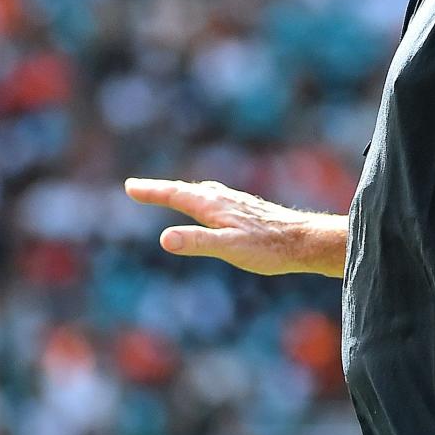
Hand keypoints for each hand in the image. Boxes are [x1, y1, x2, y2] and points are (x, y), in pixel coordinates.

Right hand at [124, 178, 346, 277]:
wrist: (305, 241)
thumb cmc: (269, 248)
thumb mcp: (229, 248)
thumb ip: (197, 241)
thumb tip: (164, 238)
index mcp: (214, 205)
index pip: (176, 194)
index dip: (152, 191)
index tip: (130, 186)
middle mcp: (224, 199)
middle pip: (186, 190)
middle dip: (161, 189)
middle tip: (138, 188)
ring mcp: (237, 203)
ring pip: (203, 193)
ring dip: (182, 192)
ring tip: (170, 193)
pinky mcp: (249, 210)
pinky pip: (216, 198)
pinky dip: (202, 198)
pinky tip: (213, 206)